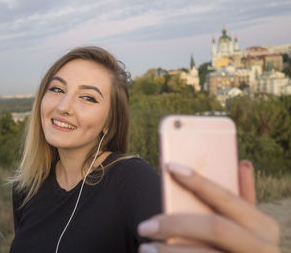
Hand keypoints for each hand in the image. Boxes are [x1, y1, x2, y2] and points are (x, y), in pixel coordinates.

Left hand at [137, 161, 279, 252]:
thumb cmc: (243, 248)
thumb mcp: (250, 226)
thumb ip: (244, 198)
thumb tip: (243, 163)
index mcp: (262, 225)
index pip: (225, 197)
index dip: (198, 181)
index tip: (169, 166)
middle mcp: (261, 247)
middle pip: (214, 228)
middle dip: (175, 225)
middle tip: (144, 227)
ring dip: (169, 251)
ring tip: (145, 248)